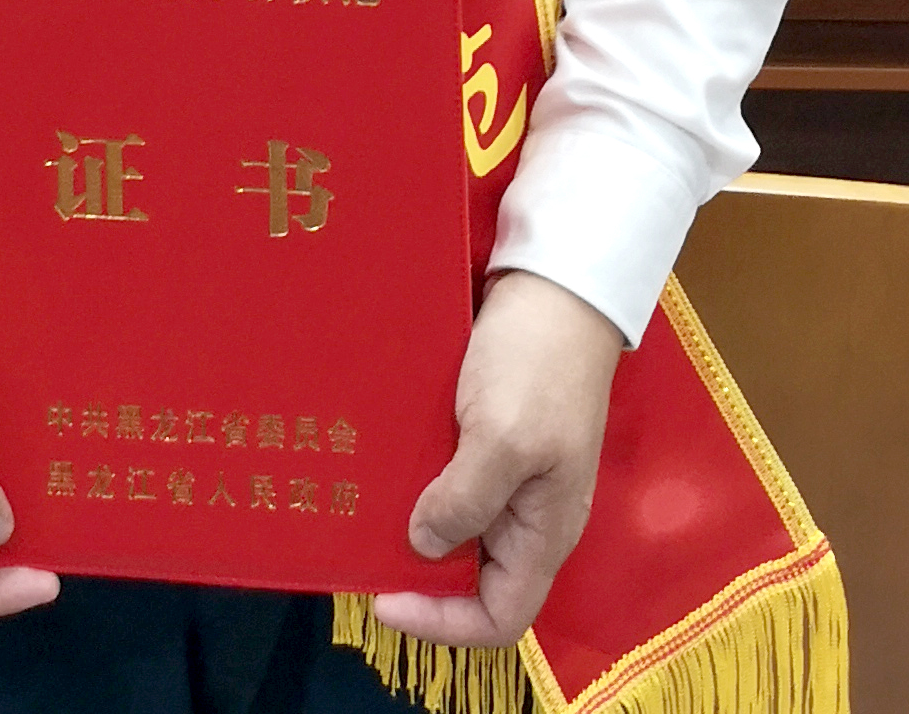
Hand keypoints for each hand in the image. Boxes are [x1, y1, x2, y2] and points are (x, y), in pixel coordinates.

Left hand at [372, 269, 623, 651]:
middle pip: (471, 577)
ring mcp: (507, 475)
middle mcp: (525, 515)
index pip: (499, 616)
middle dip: (416, 575)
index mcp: (543, 532)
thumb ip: (466, 500)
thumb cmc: (537, 363)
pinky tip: (375, 465)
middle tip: (357, 553)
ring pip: (453, 526)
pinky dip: (411, 480)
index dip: (442, 623)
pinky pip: (446, 478)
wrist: (553, 284)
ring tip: (355, 510)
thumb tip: (422, 546)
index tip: (383, 598)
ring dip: (407, 524)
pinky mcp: (486, 436)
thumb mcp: (504, 437)